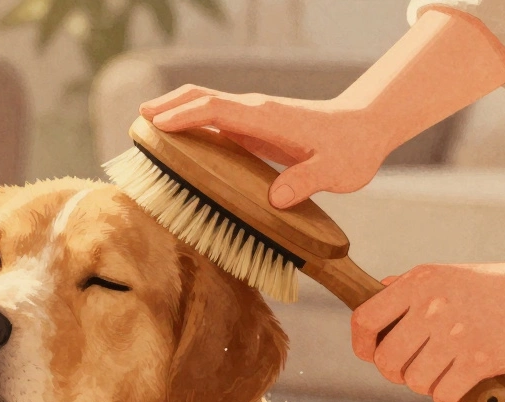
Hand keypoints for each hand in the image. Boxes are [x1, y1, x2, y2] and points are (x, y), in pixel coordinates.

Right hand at [140, 86, 390, 208]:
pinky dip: (191, 124)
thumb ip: (306, 182)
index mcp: (268, 118)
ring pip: (206, 105)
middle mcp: (256, 112)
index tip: (158, 124)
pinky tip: (179, 142)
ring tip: (146, 127)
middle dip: (170, 106)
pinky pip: (215, 121)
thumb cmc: (351, 149)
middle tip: (139, 121)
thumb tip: (276, 200)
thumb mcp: (335, 172)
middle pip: (203, 98)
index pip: (218, 109)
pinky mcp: (254, 128)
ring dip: (176, 111)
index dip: (186, 116)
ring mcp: (253, 117)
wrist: (364, 128)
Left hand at [351, 263, 504, 401]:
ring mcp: (457, 332)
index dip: (363, 345)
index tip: (373, 355)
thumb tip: (378, 290)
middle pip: (386, 360)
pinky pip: (444, 394)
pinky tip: (463, 387)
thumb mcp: (454, 275)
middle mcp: (432, 304)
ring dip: (428, 386)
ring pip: (414, 381)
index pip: (365, 318)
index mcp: (421, 281)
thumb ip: (414, 286)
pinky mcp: (482, 357)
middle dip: (398, 373)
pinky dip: (450, 398)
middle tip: (420, 370)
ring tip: (448, 374)